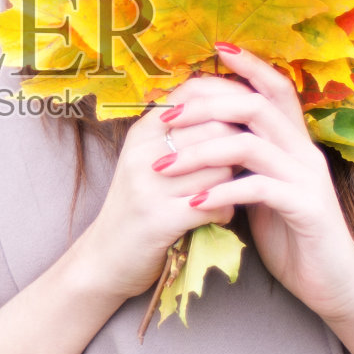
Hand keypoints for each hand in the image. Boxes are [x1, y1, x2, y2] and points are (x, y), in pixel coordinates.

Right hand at [72, 77, 240, 303]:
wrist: (103, 259)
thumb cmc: (137, 207)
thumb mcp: (148, 162)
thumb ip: (182, 135)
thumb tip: (234, 109)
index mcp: (143, 131)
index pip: (196, 93)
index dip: (231, 100)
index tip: (250, 119)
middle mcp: (143, 152)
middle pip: (217, 128)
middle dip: (241, 147)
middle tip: (245, 166)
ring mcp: (149, 185)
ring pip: (221, 167)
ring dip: (236, 183)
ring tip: (231, 194)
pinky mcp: (159, 219)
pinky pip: (215, 204)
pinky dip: (226, 212)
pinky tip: (221, 217)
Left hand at [151, 43, 353, 325]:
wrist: (333, 284)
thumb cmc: (292, 235)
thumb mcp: (262, 190)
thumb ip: (244, 162)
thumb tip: (201, 138)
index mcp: (294, 142)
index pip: (275, 88)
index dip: (249, 65)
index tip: (215, 48)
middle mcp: (305, 152)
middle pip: (256, 106)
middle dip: (206, 106)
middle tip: (165, 118)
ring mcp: (308, 179)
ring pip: (252, 145)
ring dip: (202, 151)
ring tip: (165, 166)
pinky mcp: (307, 210)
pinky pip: (261, 189)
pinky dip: (223, 191)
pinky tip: (195, 202)